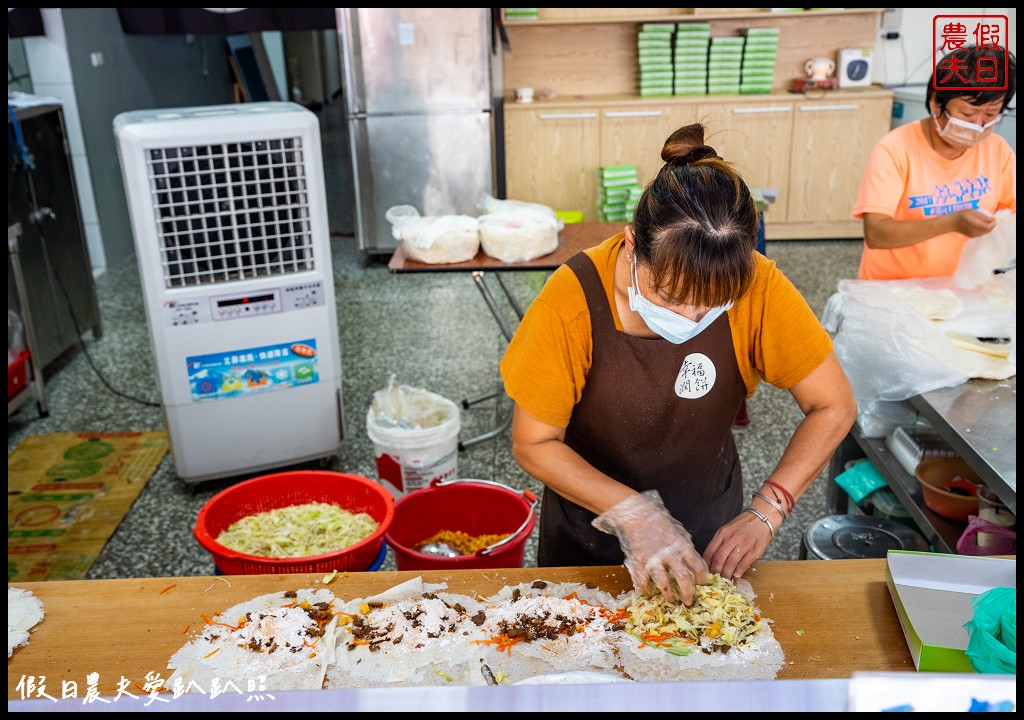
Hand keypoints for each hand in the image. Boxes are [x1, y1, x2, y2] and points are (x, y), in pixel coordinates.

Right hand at [592, 490, 708, 604]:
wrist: (636, 515)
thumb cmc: (659, 522)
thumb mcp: (679, 532)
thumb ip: (687, 548)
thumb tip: (696, 565)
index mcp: (682, 546)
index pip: (698, 567)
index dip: (702, 579)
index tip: (702, 585)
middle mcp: (669, 554)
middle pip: (683, 579)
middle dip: (688, 594)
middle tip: (689, 602)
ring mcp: (652, 560)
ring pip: (663, 584)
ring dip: (668, 595)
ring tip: (671, 599)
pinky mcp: (638, 563)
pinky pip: (643, 582)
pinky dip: (647, 590)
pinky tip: (650, 591)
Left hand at [703, 511, 773, 579]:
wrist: (762, 518)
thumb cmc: (743, 525)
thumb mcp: (728, 529)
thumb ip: (720, 543)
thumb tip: (712, 561)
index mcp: (722, 533)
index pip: (710, 551)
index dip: (707, 565)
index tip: (706, 573)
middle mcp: (732, 538)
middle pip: (719, 559)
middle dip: (716, 572)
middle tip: (715, 580)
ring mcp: (744, 544)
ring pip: (730, 564)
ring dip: (726, 575)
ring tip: (724, 582)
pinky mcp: (755, 551)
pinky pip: (743, 565)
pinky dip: (738, 574)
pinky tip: (735, 579)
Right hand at [952, 209, 996, 237]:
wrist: (951, 223)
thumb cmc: (960, 215)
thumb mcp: (971, 211)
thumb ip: (981, 216)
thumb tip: (991, 219)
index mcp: (974, 224)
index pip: (988, 227)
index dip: (993, 223)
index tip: (993, 217)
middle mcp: (974, 231)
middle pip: (988, 230)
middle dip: (992, 224)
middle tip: (991, 218)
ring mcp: (973, 235)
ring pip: (986, 232)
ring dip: (988, 227)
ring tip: (985, 220)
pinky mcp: (972, 236)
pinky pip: (982, 233)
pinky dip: (984, 229)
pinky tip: (981, 224)